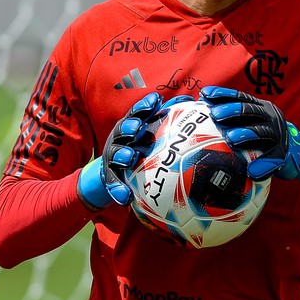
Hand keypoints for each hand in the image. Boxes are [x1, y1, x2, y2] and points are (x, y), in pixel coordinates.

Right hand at [77, 92, 192, 208]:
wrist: (115, 174)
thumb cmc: (141, 150)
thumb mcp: (152, 135)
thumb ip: (167, 122)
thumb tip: (191, 103)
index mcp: (131, 128)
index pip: (137, 114)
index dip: (145, 107)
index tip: (156, 101)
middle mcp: (119, 140)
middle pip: (122, 130)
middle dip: (129, 126)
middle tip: (138, 127)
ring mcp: (112, 158)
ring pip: (115, 154)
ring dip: (122, 154)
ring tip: (130, 157)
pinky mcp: (109, 176)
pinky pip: (113, 184)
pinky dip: (119, 190)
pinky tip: (126, 197)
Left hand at [199, 86, 299, 184]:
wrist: (291, 152)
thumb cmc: (258, 138)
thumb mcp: (249, 122)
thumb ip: (230, 117)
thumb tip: (194, 106)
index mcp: (259, 107)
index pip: (240, 97)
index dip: (223, 95)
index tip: (205, 94)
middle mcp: (270, 116)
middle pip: (249, 110)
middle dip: (232, 111)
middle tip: (215, 114)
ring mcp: (277, 134)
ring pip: (261, 131)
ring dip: (246, 134)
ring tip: (231, 138)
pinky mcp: (281, 153)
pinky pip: (272, 159)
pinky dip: (263, 165)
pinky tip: (252, 172)